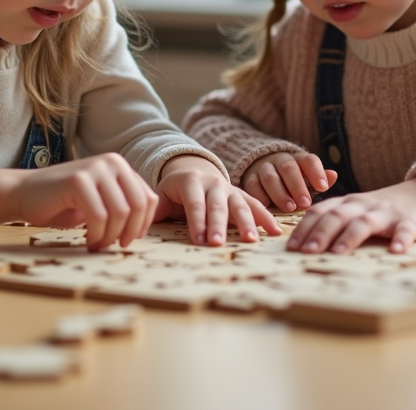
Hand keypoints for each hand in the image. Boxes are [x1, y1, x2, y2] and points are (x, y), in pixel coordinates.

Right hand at [0, 153, 157, 250]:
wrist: (24, 194)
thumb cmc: (63, 203)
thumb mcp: (101, 201)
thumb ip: (122, 205)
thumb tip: (145, 226)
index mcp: (120, 166)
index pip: (149, 199)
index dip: (143, 225)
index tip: (129, 240)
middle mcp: (112, 162)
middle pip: (138, 206)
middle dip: (129, 233)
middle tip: (115, 246)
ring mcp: (94, 168)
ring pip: (120, 213)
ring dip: (110, 236)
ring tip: (97, 244)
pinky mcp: (78, 180)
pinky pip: (99, 216)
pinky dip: (96, 235)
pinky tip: (87, 240)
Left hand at [155, 155, 282, 245]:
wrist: (193, 170)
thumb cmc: (174, 191)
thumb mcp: (162, 196)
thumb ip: (155, 211)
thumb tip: (140, 229)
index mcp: (190, 181)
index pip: (194, 204)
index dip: (197, 222)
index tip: (200, 241)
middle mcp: (212, 182)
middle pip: (216, 206)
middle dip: (218, 225)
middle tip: (218, 245)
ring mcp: (229, 188)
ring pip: (239, 204)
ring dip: (246, 223)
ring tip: (250, 241)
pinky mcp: (241, 195)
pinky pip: (255, 205)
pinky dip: (266, 217)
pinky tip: (275, 232)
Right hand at [241, 151, 337, 211]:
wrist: (261, 170)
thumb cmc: (292, 180)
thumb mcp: (306, 178)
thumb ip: (319, 179)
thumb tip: (334, 175)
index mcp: (298, 159)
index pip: (309, 160)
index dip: (316, 173)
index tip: (323, 187)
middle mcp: (280, 160)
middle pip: (288, 168)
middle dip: (297, 186)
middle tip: (305, 203)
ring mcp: (263, 168)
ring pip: (270, 177)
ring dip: (280, 193)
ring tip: (289, 208)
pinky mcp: (249, 178)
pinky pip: (252, 185)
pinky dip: (260, 196)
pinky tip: (268, 208)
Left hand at [285, 173, 415, 253]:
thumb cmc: (380, 210)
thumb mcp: (354, 211)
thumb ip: (333, 222)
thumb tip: (302, 246)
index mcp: (347, 204)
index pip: (320, 212)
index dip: (304, 228)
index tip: (291, 247)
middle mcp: (363, 206)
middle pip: (337, 216)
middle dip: (320, 234)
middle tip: (307, 252)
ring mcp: (386, 213)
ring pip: (365, 222)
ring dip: (349, 237)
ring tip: (337, 253)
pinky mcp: (410, 221)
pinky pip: (405, 230)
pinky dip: (400, 240)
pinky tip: (395, 252)